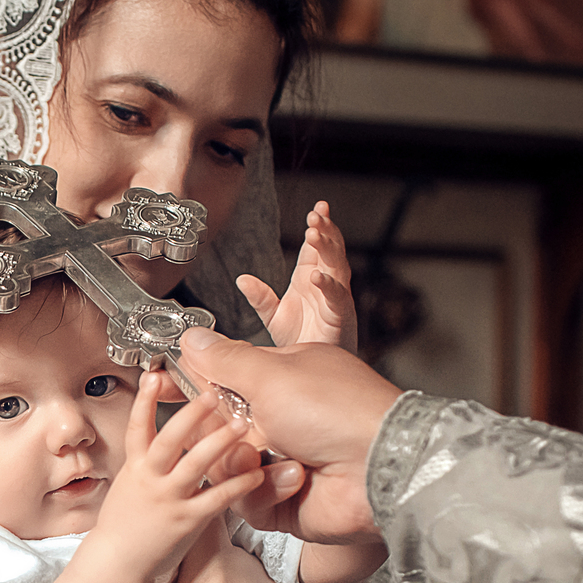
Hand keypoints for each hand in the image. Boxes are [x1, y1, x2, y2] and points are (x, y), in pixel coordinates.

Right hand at [93, 373, 263, 578]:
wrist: (116, 568)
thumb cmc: (125, 529)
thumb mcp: (129, 487)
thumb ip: (150, 460)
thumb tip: (161, 437)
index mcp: (137, 468)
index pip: (140, 426)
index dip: (145, 400)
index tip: (152, 376)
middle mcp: (152, 479)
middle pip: (171, 437)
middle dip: (190, 413)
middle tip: (210, 392)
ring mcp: (170, 500)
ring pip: (196, 463)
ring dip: (218, 441)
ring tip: (240, 424)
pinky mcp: (188, 522)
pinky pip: (218, 498)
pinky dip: (239, 485)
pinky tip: (255, 473)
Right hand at [177, 335, 401, 543]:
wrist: (379, 469)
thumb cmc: (338, 410)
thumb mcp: (272, 373)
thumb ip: (225, 360)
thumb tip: (192, 337)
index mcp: (281, 381)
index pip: (224, 382)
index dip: (193, 387)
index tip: (163, 387)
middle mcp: (282, 421)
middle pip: (218, 430)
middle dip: (215, 432)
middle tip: (230, 429)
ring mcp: (282, 462)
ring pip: (226, 468)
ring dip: (241, 462)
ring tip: (264, 456)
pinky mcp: (284, 502)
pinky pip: (247, 500)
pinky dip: (267, 489)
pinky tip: (295, 477)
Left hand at [238, 202, 357, 353]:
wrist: (312, 373)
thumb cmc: (301, 342)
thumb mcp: (274, 317)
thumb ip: (261, 298)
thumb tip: (242, 279)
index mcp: (310, 280)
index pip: (315, 248)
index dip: (318, 228)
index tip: (316, 210)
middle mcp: (326, 285)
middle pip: (330, 251)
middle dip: (326, 231)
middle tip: (317, 215)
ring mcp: (335, 300)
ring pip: (337, 267)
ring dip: (328, 249)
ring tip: (315, 234)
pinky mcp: (340, 318)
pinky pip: (337, 298)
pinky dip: (328, 286)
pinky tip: (317, 276)